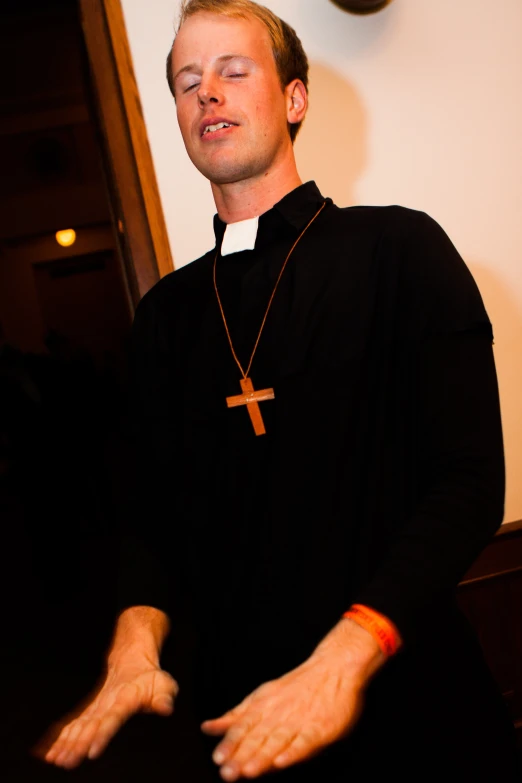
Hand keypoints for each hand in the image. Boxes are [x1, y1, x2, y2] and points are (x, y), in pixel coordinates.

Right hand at [40, 656, 178, 768]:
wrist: (131, 659)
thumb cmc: (150, 677)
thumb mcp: (163, 684)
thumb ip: (163, 697)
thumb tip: (166, 708)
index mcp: (124, 699)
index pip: (111, 719)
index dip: (102, 735)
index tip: (91, 751)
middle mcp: (106, 704)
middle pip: (90, 725)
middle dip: (77, 744)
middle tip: (65, 761)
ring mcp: (96, 707)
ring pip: (78, 726)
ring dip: (66, 742)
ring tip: (54, 759)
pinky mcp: (91, 711)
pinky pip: (74, 725)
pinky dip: (61, 737)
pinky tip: (49, 752)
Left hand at [200, 618, 384, 780]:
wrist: (334, 668)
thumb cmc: (296, 687)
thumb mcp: (262, 695)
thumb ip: (237, 715)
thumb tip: (208, 728)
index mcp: (263, 706)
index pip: (243, 727)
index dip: (230, 743)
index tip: (218, 758)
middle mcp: (278, 714)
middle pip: (258, 737)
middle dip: (242, 756)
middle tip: (228, 773)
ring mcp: (299, 721)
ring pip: (278, 740)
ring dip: (263, 757)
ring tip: (249, 771)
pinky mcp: (320, 728)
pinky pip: (305, 742)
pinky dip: (293, 752)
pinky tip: (282, 762)